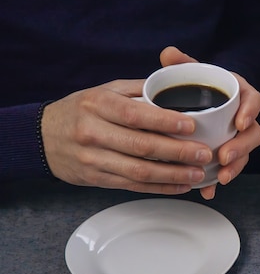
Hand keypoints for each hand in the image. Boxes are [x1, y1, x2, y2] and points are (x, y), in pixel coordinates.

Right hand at [42, 46, 259, 198]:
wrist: (41, 138)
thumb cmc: (80, 110)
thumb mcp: (104, 91)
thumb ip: (138, 90)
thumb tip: (175, 86)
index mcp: (97, 105)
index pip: (135, 114)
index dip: (165, 122)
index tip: (191, 125)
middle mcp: (93, 132)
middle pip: (141, 146)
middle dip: (177, 152)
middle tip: (203, 153)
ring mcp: (93, 159)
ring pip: (139, 171)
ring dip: (173, 175)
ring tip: (197, 174)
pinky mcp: (96, 179)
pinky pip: (133, 186)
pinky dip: (160, 187)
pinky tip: (180, 186)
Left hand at [159, 47, 259, 198]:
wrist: (198, 104)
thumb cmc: (200, 87)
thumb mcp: (193, 73)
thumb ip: (183, 63)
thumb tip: (168, 53)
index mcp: (240, 94)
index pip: (253, 100)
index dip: (250, 112)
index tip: (240, 123)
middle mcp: (244, 117)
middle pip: (253, 133)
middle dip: (241, 147)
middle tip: (225, 157)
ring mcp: (238, 137)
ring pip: (245, 153)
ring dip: (235, 166)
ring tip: (222, 177)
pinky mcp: (230, 153)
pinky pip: (230, 168)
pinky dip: (219, 181)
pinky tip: (210, 190)